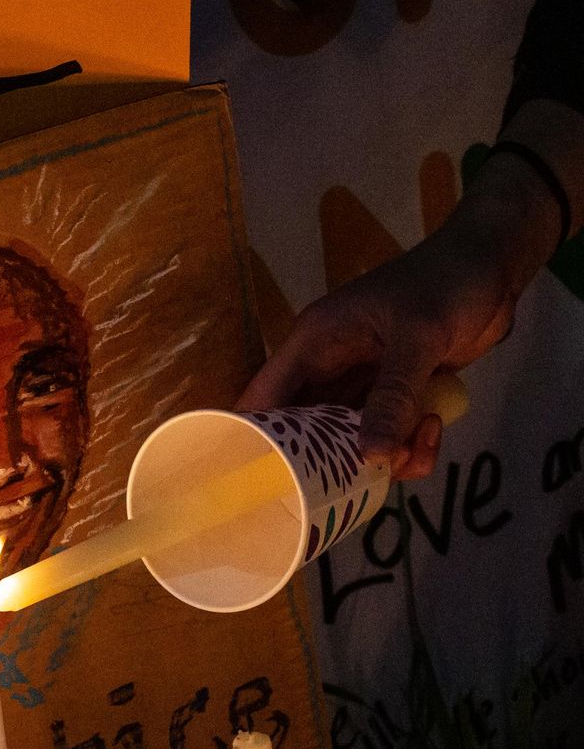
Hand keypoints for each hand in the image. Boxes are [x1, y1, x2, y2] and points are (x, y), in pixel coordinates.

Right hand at [239, 151, 562, 479]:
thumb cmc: (445, 286)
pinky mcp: (393, 391)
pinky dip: (408, 443)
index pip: (267, 395)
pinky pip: (387, 432)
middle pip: (307, 427)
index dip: (256, 437)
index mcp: (314, 341)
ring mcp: (361, 380)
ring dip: (382, 453)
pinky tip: (433, 427)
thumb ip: (393, 397)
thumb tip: (371, 456)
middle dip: (334, 457)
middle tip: (360, 481)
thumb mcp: (418, 338)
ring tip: (414, 448)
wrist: (492, 266)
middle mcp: (329, 364)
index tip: (262, 482)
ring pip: (351, 436)